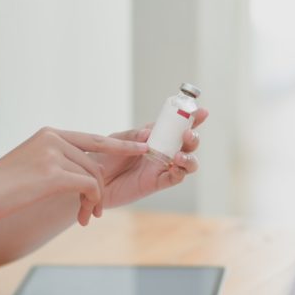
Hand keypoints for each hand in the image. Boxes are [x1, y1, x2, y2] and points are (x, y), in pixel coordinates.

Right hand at [0, 127, 147, 225]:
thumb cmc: (2, 188)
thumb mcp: (32, 166)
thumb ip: (57, 162)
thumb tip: (85, 174)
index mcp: (49, 134)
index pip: (93, 138)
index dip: (120, 146)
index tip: (142, 148)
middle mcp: (53, 138)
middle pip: (95, 163)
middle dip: (99, 189)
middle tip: (96, 211)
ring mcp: (53, 153)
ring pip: (93, 176)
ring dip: (95, 200)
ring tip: (87, 217)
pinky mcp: (53, 173)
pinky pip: (88, 187)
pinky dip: (92, 202)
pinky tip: (85, 216)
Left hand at [90, 109, 206, 207]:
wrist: (92, 181)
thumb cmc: (102, 158)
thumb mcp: (115, 141)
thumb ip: (132, 136)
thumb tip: (149, 133)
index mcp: (154, 137)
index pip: (175, 125)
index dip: (191, 119)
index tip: (201, 111)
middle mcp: (161, 151)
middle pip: (186, 143)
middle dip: (193, 137)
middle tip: (187, 134)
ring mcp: (161, 167)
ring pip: (187, 162)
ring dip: (190, 157)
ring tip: (180, 155)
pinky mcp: (156, 183)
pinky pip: (174, 178)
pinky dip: (179, 172)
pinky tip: (175, 167)